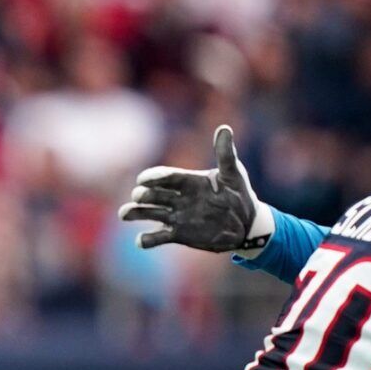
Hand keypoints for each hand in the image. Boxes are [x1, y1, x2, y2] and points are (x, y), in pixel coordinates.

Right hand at [119, 125, 274, 252]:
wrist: (246, 224)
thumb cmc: (239, 194)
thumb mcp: (233, 173)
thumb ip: (225, 154)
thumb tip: (224, 128)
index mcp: (188, 181)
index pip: (166, 177)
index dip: (153, 177)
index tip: (143, 180)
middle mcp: (177, 198)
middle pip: (153, 194)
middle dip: (143, 195)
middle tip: (140, 196)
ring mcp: (176, 216)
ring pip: (149, 213)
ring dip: (135, 212)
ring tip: (124, 213)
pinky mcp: (177, 235)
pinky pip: (158, 237)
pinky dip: (147, 240)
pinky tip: (141, 241)